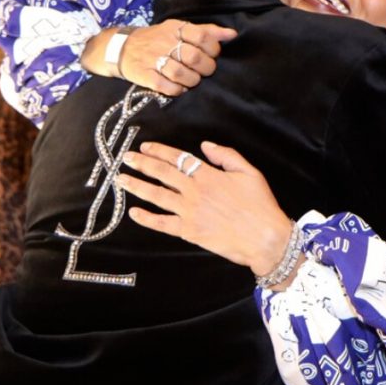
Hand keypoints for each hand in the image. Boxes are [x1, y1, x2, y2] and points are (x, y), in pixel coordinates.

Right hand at [81, 20, 236, 95]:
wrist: (121, 48)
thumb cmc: (157, 39)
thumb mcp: (179, 29)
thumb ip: (206, 31)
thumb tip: (232, 34)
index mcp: (174, 28)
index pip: (202, 36)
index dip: (212, 49)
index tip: (212, 55)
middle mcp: (163, 41)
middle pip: (193, 56)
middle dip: (205, 67)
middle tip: (204, 71)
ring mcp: (152, 59)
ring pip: (180, 73)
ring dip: (192, 80)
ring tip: (193, 80)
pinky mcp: (144, 75)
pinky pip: (166, 86)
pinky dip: (177, 90)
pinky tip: (180, 87)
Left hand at [116, 141, 292, 278]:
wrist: (264, 238)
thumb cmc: (260, 205)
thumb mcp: (250, 172)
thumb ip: (226, 155)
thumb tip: (205, 146)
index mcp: (208, 175)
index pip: (178, 158)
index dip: (159, 152)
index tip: (145, 147)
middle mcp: (194, 191)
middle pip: (162, 174)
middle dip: (141, 164)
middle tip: (125, 158)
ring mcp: (189, 212)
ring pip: (157, 196)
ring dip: (137, 186)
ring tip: (121, 179)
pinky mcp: (189, 231)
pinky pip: (162, 224)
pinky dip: (147, 218)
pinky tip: (134, 213)